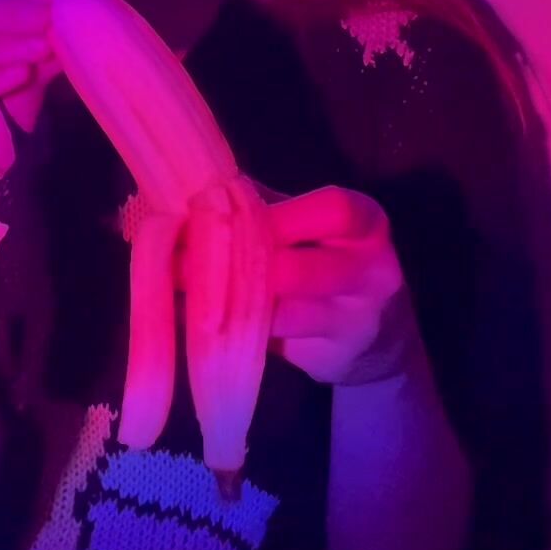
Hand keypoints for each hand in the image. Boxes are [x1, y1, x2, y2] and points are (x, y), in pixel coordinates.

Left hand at [176, 184, 422, 389]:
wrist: (376, 335)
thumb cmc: (326, 260)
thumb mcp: (309, 226)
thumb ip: (262, 205)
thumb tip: (188, 190)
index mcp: (366, 224)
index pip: (333, 211)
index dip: (280, 216)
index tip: (223, 215)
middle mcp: (372, 274)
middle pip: (305, 271)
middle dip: (238, 265)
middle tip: (179, 258)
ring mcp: (355, 323)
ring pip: (285, 315)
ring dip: (225, 302)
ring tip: (175, 288)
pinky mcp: (330, 359)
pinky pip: (272, 345)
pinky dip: (228, 331)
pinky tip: (193, 320)